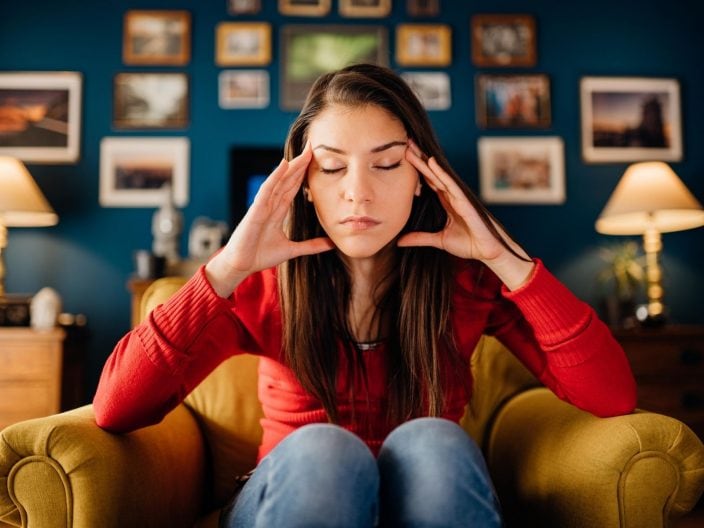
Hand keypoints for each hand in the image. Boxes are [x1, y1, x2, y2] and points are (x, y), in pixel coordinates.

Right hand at [206, 143, 333, 296]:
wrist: (241, 266)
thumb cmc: (260, 256)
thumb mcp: (292, 250)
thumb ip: (311, 246)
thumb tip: (332, 244)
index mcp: (278, 211)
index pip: (293, 188)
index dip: (304, 174)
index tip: (316, 161)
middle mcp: (271, 205)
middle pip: (288, 180)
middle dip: (300, 164)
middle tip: (313, 147)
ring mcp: (262, 205)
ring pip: (279, 181)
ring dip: (291, 166)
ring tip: (304, 152)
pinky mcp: (255, 210)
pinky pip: (267, 190)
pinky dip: (275, 177)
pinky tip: (283, 164)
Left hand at [399, 140, 533, 288]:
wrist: (487, 251)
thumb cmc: (469, 244)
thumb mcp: (438, 240)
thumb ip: (419, 238)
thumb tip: (400, 241)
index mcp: (446, 202)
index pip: (428, 181)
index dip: (417, 170)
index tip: (404, 157)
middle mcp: (451, 195)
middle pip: (431, 173)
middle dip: (419, 159)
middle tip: (405, 143)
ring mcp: (458, 196)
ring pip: (438, 174)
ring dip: (425, 161)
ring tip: (412, 146)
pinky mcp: (464, 201)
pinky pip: (450, 184)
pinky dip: (441, 172)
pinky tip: (431, 162)